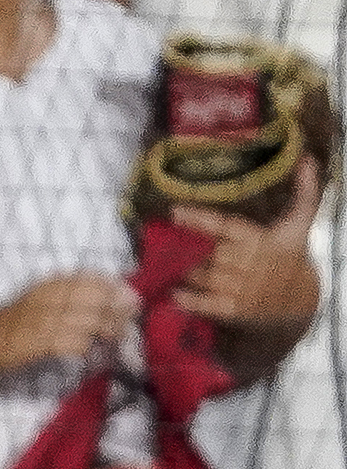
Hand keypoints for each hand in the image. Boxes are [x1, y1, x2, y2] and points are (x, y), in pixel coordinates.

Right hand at [0, 270, 137, 370]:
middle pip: (98, 298)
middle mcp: (49, 297)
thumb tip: (104, 302)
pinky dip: (90, 349)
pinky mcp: (42, 342)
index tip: (130, 300)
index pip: (93, 279)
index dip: (116, 289)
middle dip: (118, 310)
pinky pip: (77, 343)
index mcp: (48, 285)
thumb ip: (64, 299)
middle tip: (128, 322)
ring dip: (109, 332)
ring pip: (93, 321)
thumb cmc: (3, 328)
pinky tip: (92, 354)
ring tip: (117, 339)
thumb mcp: (34, 303)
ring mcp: (45, 319)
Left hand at [168, 161, 325, 337]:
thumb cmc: (291, 253)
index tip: (174, 211)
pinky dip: (191, 301)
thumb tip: (306, 159)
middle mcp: (252, 263)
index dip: (200, 219)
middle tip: (160, 240)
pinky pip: (210, 305)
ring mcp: (244, 288)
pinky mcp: (237, 309)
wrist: (301, 296)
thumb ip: (304, 192)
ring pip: (207, 277)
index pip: (227, 226)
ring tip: (162, 263)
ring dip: (184, 271)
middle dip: (187, 248)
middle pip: (212, 253)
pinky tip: (173, 294)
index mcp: (263, 239)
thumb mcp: (300, 222)